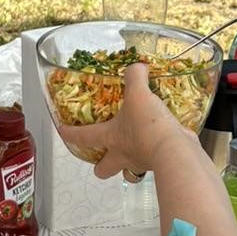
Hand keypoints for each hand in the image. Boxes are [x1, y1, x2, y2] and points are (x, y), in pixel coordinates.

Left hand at [59, 61, 190, 179]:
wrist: (175, 151)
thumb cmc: (148, 126)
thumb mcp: (139, 94)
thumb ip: (135, 77)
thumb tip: (136, 66)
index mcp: (111, 138)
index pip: (83, 137)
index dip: (70, 133)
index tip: (61, 131)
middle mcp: (123, 154)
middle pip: (103, 170)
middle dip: (100, 165)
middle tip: (103, 153)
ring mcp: (141, 162)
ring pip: (129, 168)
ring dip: (129, 159)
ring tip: (134, 144)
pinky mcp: (159, 164)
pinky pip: (152, 160)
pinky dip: (153, 151)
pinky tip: (159, 139)